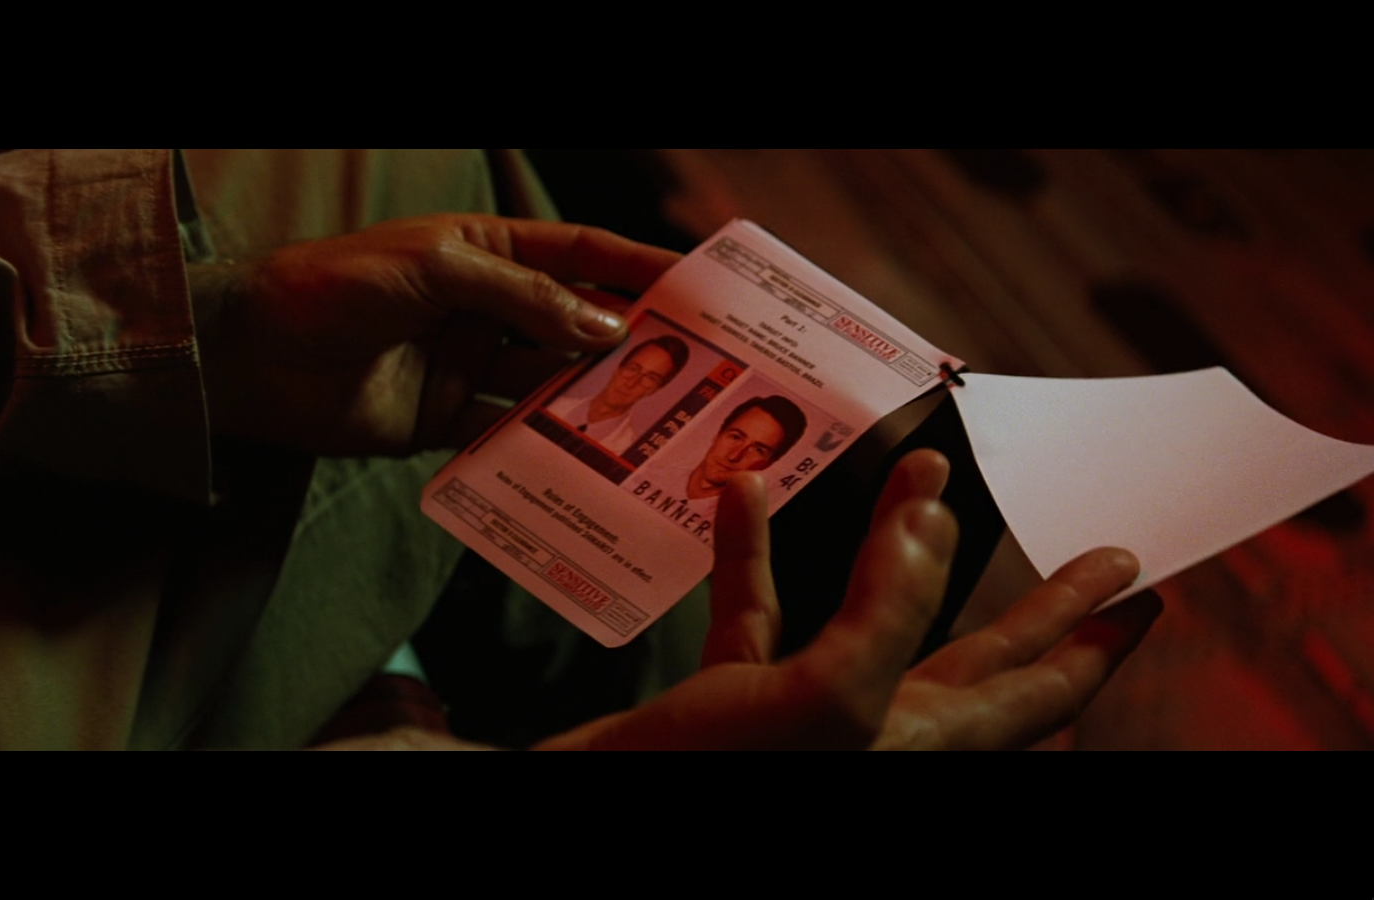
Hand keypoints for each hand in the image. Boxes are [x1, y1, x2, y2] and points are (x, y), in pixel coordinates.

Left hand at [190, 215, 679, 454]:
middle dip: (626, 343)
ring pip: (545, 382)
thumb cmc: (337, 285)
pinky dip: (538, 445)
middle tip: (689, 367)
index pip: (578, 254)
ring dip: (589, 399)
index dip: (636, 266)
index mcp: (486, 250)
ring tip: (645, 419)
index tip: (693, 283)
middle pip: (572, 324)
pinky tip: (579, 459)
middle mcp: (485, 307)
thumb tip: (605, 326)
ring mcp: (466, 364)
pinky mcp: (443, 419)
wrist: (251, 356)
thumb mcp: (438, 268)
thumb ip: (523, 296)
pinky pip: (503, 432)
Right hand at [537, 450, 1160, 749]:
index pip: (1039, 690)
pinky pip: (759, 614)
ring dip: (888, 545)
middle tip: (1101, 552)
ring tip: (919, 479)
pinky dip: (753, 557)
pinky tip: (743, 498)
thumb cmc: (717, 778)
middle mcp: (879, 730)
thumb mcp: (828, 697)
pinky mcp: (738, 700)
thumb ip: (888, 608)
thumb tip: (933, 519)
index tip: (1144, 588)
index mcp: (921, 741)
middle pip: (984, 656)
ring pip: (873, 621)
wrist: (588, 804)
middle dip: (1040, 599)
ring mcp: (808, 716)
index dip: (1095, 640)